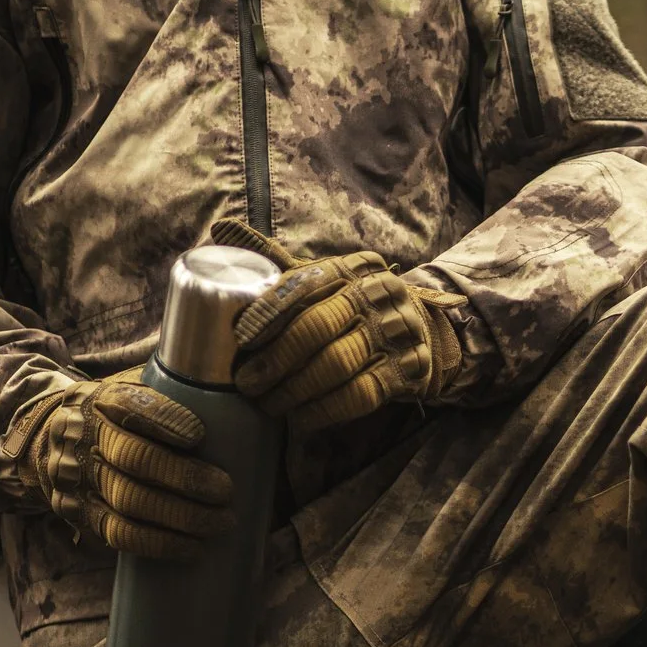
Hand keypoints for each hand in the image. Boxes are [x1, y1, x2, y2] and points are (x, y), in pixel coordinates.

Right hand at [15, 375, 232, 559]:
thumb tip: (232, 387)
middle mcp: (85, 438)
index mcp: (102, 400)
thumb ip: (170, 388)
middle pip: (135, 458)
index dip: (165, 420)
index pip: (129, 405)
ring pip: (130, 500)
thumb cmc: (116, 418)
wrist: (51, 442)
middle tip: (226, 491)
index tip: (199, 435)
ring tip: (221, 522)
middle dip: (185, 477)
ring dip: (182, 516)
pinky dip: (160, 544)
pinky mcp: (81, 514)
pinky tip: (192, 547)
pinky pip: (120, 533)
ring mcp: (80, 479)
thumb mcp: (131, 389)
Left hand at [209, 219, 466, 432]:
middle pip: (316, 327)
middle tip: (247, 384)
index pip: (303, 286)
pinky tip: (301, 419)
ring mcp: (394, 334)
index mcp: (348, 269)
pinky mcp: (407, 370)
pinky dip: (326, 410)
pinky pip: (360, 394)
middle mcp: (373, 296)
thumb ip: (278, 262)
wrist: (424, 329)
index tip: (239, 340)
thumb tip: (222, 228)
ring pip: (337, 364)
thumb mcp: (325, 279)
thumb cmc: (356, 305)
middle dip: (275, 360)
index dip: (269, 313)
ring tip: (267, 405)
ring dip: (296, 390)